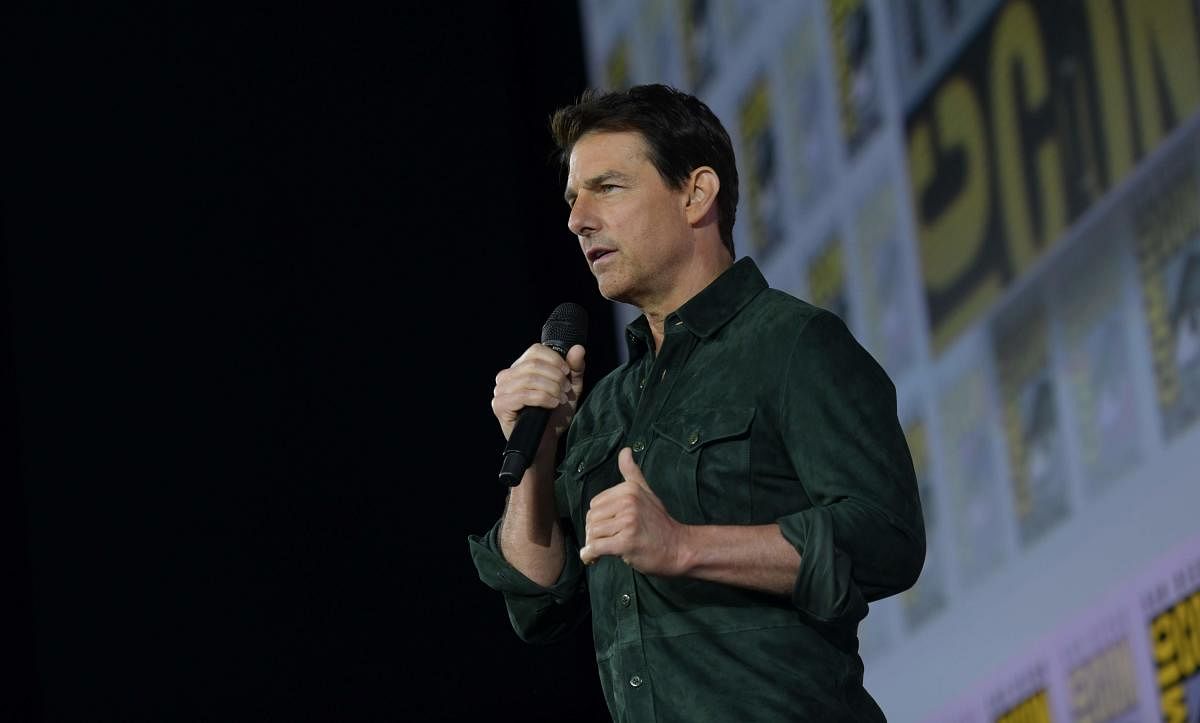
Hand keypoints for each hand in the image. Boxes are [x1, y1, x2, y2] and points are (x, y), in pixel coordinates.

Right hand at [491, 343, 585, 458]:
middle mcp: (506, 376)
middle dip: (555, 377)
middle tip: (565, 390)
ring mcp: (500, 390)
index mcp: (520, 367)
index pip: (535, 350)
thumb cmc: (555, 414)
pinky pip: (523, 395)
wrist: (546, 441)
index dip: (555, 360)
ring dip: (551, 388)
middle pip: (534, 364)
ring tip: (560, 399)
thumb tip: (578, 348)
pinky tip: (552, 404)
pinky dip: (542, 398)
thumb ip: (575, 368)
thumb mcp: (570, 388)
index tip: (567, 373)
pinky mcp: (500, 405)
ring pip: (529, 378)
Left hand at [580, 448, 690, 574]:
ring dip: (592, 546)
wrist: (679, 548)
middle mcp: (628, 502)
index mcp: (629, 489)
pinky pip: (596, 548)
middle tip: (606, 541)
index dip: (598, 519)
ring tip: (605, 550)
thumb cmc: (660, 523)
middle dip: (594, 533)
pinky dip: (590, 555)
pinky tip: (594, 558)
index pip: (595, 504)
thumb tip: (625, 450)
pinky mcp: (626, 542)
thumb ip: (632, 473)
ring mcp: (628, 522)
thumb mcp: (647, 493)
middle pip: (591, 519)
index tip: (609, 529)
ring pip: (592, 534)